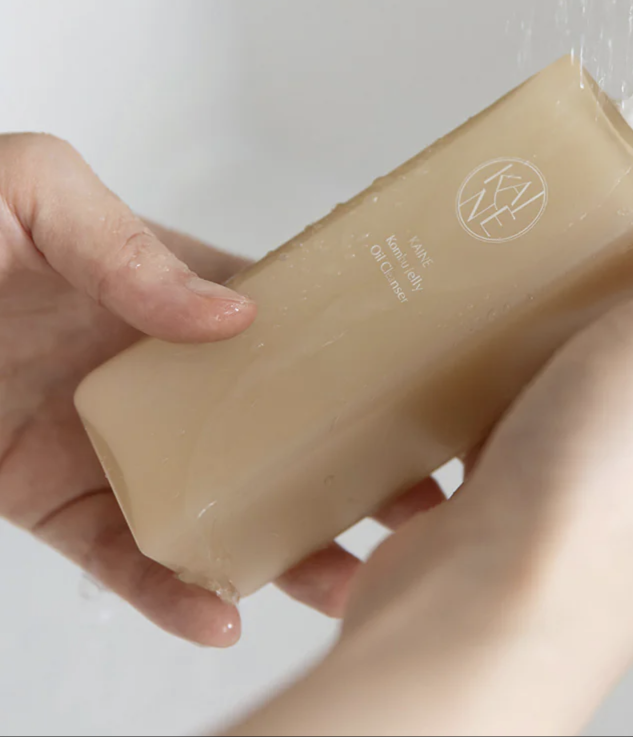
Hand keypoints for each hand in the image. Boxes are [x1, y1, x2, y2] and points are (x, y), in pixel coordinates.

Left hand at [0, 133, 442, 646]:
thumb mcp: (37, 190)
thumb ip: (129, 245)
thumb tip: (231, 316)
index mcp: (175, 293)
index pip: (289, 330)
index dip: (358, 363)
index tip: (421, 397)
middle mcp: (163, 374)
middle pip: (278, 431)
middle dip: (350, 470)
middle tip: (423, 506)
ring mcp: (116, 442)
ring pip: (219, 505)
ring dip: (285, 548)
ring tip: (351, 582)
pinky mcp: (55, 500)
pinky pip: (122, 557)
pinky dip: (171, 592)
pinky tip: (219, 613)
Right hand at [228, 184, 632, 735]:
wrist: (492, 605)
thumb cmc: (604, 488)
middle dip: (627, 260)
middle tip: (585, 208)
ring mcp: (594, 465)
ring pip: (575, 364)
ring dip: (543, 323)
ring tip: (511, 275)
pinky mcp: (516, 485)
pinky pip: (499, 413)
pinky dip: (478, 386)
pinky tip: (456, 358)